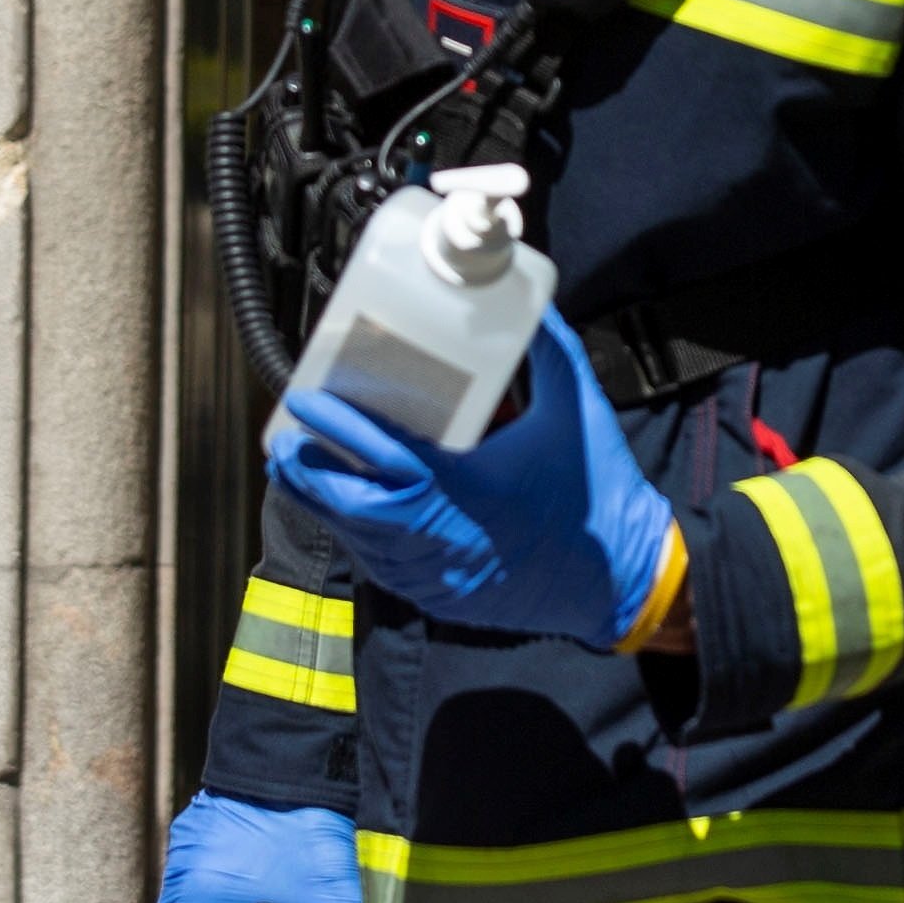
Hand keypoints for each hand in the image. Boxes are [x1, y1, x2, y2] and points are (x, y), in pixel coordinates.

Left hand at [269, 310, 678, 646]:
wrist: (620, 577)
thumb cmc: (600, 492)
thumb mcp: (579, 412)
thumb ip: (551, 353)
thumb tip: (530, 306)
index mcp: (476, 487)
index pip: (390, 459)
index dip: (341, 431)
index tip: (309, 400)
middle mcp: (447, 536)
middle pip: (352, 506)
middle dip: (309, 472)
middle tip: (283, 438)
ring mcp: (437, 573)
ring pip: (358, 537)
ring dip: (322, 502)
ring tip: (295, 466)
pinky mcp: (439, 596)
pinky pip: (381, 562)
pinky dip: (356, 532)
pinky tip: (343, 507)